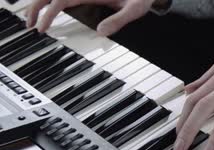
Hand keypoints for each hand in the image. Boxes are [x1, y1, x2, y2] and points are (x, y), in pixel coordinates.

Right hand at [27, 0, 153, 35]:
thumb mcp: (134, 9)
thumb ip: (118, 20)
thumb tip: (101, 32)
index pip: (61, 0)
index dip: (48, 13)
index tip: (42, 28)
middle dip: (36, 8)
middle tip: (30, 26)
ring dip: (40, 5)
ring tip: (33, 22)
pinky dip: (51, 5)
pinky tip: (47, 14)